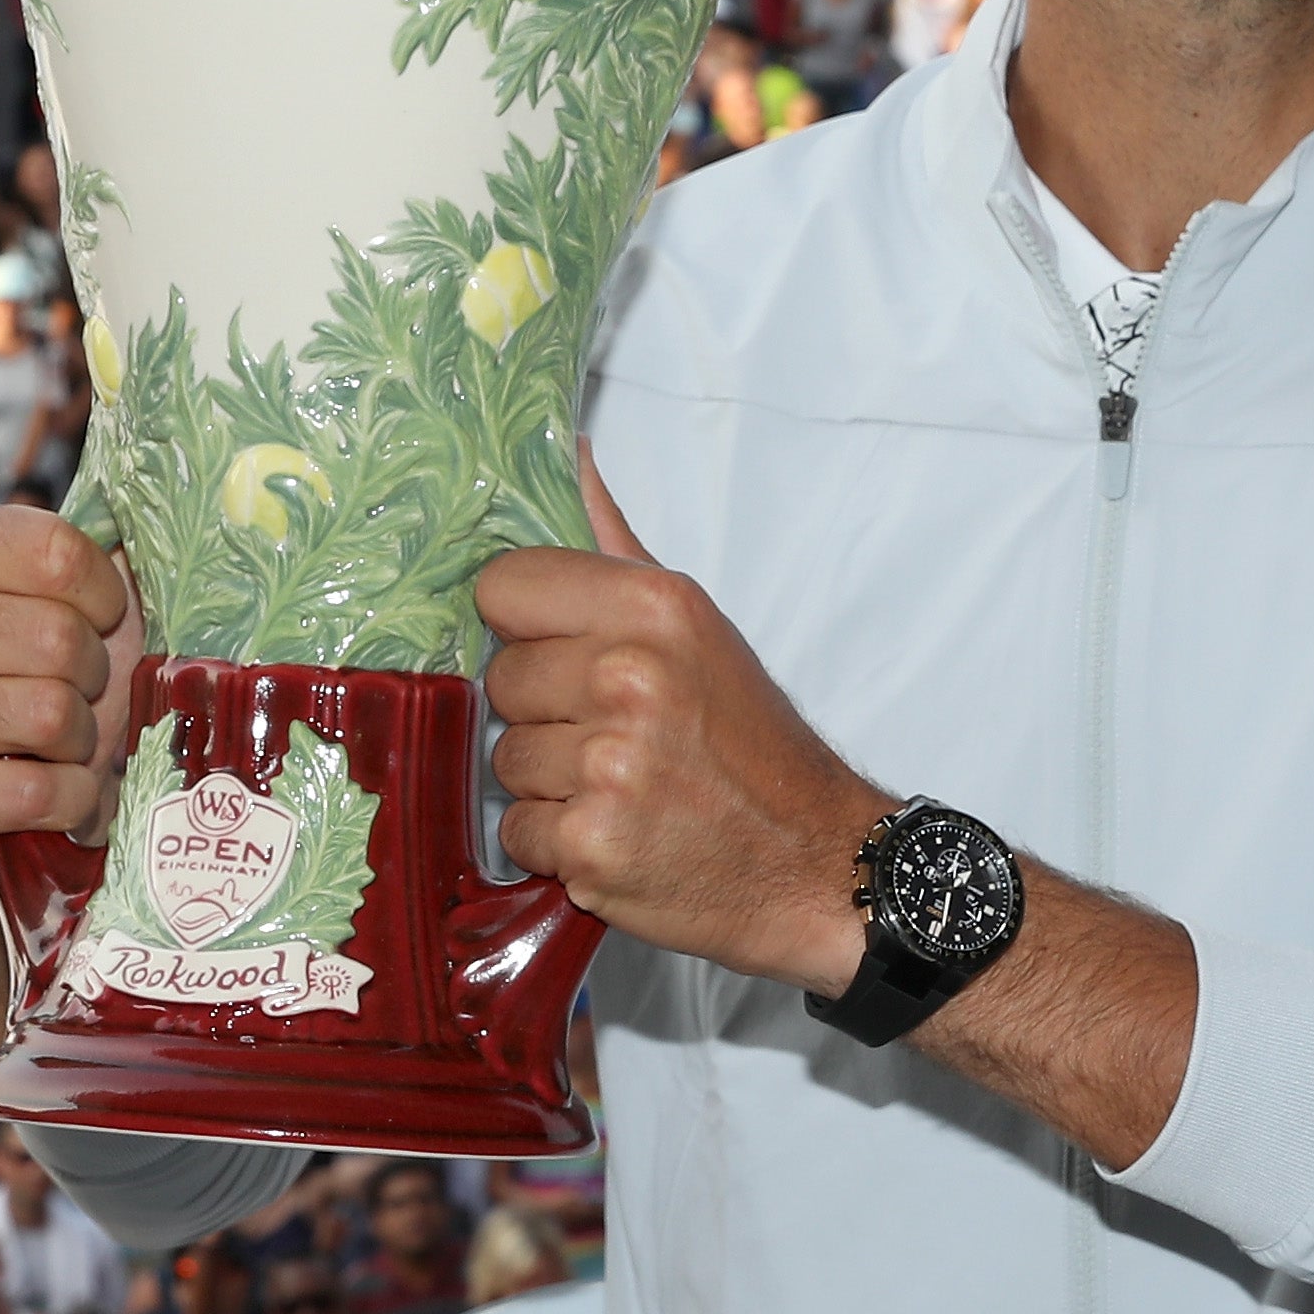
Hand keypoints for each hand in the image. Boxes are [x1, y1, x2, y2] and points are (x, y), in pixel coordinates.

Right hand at [0, 508, 139, 894]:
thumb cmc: (36, 679)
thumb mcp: (65, 602)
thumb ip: (99, 560)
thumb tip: (161, 537)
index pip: (55, 551)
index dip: (104, 597)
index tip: (96, 620)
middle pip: (56, 636)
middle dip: (93, 675)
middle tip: (73, 693)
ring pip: (48, 713)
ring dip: (80, 740)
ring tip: (56, 743)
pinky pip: (34, 791)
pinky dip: (70, 801)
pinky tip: (50, 792)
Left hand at [480, 447, 883, 995]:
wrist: (813, 858)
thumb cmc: (752, 742)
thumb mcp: (698, 624)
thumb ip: (617, 545)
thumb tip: (566, 454)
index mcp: (655, 608)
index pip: (504, 586)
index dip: (527, 625)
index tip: (568, 652)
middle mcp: (629, 678)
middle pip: (499, 679)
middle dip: (544, 713)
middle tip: (615, 734)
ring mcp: (609, 766)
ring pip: (504, 761)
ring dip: (550, 783)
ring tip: (620, 787)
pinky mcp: (593, 846)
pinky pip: (519, 833)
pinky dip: (559, 844)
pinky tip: (617, 834)